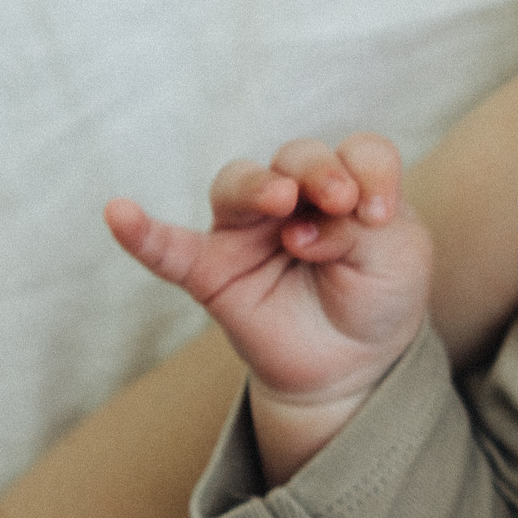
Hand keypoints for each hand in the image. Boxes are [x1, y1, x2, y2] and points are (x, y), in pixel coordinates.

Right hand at [107, 135, 431, 445]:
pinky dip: (143, 232)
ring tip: (281, 200)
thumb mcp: (399, 260)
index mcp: (348, 183)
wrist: (352, 365)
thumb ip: (365, 230)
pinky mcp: (212, 271)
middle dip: (318, 171)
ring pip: (239, 184)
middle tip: (340, 201)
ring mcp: (250, 230)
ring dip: (259, 186)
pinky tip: (119, 214)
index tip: (383, 213)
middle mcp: (296, 195)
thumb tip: (309, 225)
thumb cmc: (378, 296)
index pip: (358, 151)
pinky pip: (169, 249)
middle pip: (296, 157)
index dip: (371, 171)